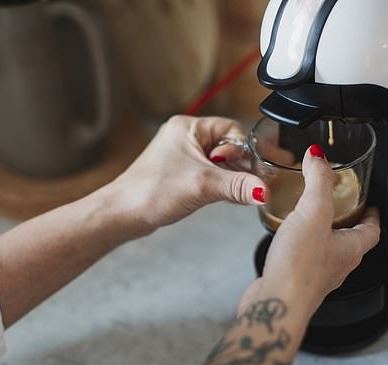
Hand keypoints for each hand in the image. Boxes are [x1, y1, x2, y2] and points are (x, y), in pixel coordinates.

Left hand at [112, 115, 265, 231]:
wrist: (123, 214)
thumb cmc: (150, 192)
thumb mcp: (203, 186)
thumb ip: (238, 186)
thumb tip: (264, 190)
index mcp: (188, 128)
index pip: (233, 129)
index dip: (244, 150)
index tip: (250, 169)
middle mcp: (185, 138)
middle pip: (229, 146)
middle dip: (238, 167)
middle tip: (244, 184)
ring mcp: (182, 156)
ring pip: (220, 163)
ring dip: (229, 178)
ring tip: (230, 193)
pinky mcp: (180, 174)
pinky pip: (209, 175)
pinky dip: (219, 186)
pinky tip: (223, 198)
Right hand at [238, 145, 380, 315]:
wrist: (276, 303)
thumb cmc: (299, 267)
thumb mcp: (313, 212)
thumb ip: (317, 181)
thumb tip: (318, 156)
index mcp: (351, 248)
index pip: (372, 229)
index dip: (373, 214)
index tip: (370, 203)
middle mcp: (337, 264)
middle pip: (352, 241)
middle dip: (348, 223)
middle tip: (340, 207)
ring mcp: (317, 275)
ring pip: (328, 252)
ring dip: (324, 235)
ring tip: (311, 219)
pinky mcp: (295, 281)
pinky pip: (304, 260)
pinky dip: (301, 247)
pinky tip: (286, 241)